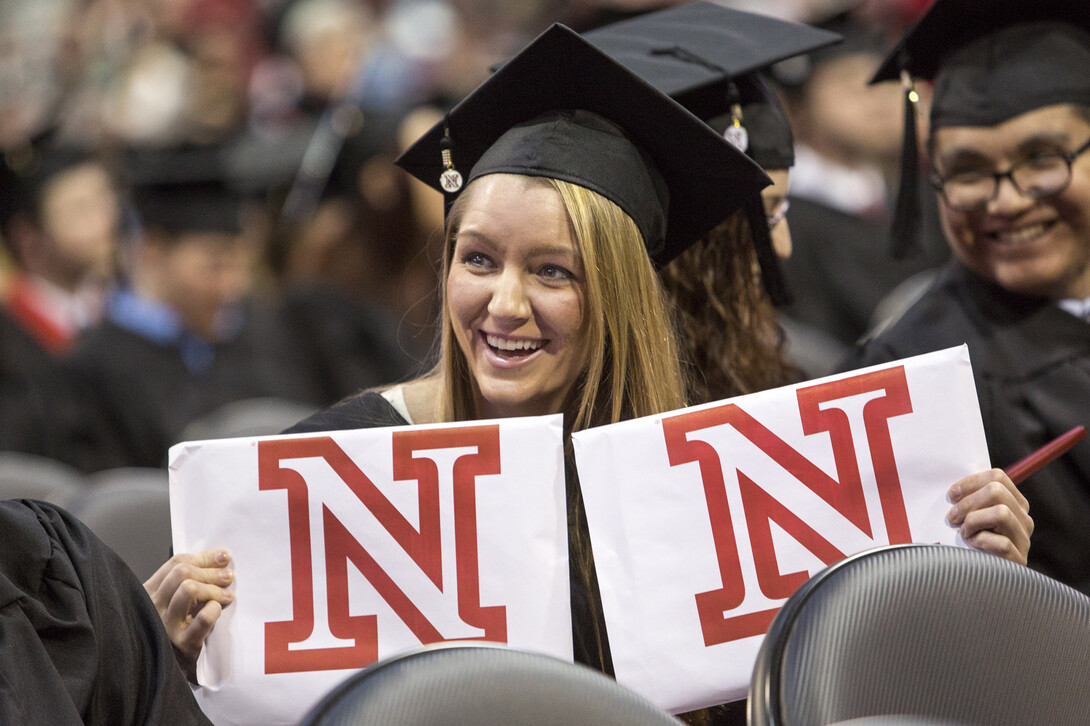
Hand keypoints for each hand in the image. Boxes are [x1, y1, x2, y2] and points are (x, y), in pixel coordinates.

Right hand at [144, 549, 234, 682]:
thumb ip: (186, 582)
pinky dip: (215, 609)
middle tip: (229, 576)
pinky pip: (203, 618)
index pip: (175, 563)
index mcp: (148, 593)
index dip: (204, 557)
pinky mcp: (182, 644)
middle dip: (210, 571)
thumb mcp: (171, 604)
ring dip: (214, 588)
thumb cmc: (174, 631)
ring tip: (228, 595)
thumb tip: (221, 557)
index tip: (224, 556)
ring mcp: (165, 626)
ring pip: (189, 589)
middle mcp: (152, 608)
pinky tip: (219, 610)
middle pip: (182, 573)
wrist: (166, 672)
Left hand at [947, 468, 1032, 564]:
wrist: (980, 581)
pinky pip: (1001, 543)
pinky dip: (980, 542)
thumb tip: (953, 490)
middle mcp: (1023, 519)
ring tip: (964, 533)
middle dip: (968, 503)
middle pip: (997, 491)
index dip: (971, 482)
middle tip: (953, 518)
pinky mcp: (1019, 559)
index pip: (997, 477)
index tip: (952, 495)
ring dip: (974, 521)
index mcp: (1013, 503)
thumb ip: (970, 501)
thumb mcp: (971, 518)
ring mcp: (1023, 539)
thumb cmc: (971, 545)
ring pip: (1001, 513)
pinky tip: (973, 546)